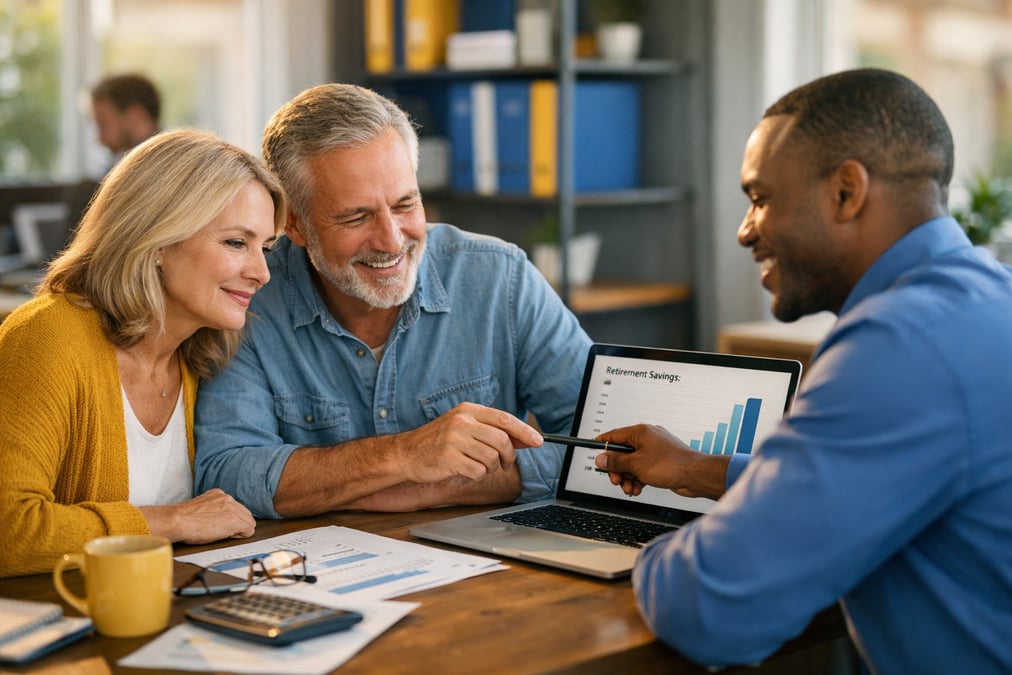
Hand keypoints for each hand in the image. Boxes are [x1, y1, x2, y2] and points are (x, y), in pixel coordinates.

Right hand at [139, 488, 255, 543]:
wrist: (177, 520)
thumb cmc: (182, 519)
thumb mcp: (199, 508)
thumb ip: (211, 509)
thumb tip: (216, 518)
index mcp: (218, 494)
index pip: (235, 507)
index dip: (230, 519)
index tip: (221, 525)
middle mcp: (227, 498)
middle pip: (245, 513)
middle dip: (238, 524)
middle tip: (222, 532)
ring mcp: (233, 509)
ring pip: (249, 521)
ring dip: (239, 530)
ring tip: (222, 534)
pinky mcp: (235, 520)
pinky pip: (248, 530)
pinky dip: (240, 536)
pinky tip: (227, 536)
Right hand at [396, 402, 542, 483]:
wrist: (406, 453)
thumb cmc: (438, 441)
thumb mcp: (464, 427)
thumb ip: (492, 430)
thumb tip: (525, 438)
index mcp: (468, 410)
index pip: (505, 419)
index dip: (525, 431)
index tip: (538, 441)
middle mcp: (462, 422)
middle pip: (502, 440)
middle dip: (508, 456)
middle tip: (504, 463)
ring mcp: (454, 439)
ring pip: (492, 458)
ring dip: (491, 468)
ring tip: (478, 465)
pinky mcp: (449, 458)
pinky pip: (478, 471)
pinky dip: (477, 475)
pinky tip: (465, 470)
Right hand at [593, 424, 730, 499]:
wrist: (694, 475)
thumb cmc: (671, 464)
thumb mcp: (636, 464)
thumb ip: (616, 462)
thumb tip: (602, 459)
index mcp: (640, 432)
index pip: (614, 435)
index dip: (603, 444)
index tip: (593, 449)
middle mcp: (647, 438)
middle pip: (622, 453)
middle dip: (617, 469)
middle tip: (615, 480)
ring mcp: (655, 450)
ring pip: (632, 463)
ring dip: (627, 477)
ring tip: (629, 488)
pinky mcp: (661, 462)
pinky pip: (643, 469)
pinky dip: (638, 479)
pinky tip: (638, 488)